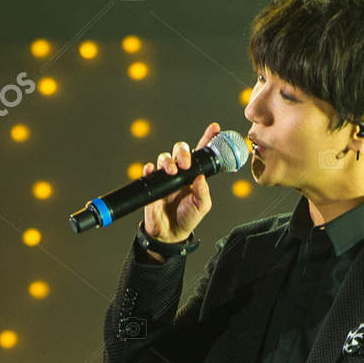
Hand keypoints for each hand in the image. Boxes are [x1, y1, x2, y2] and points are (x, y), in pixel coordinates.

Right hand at [142, 120, 220, 242]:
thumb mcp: (202, 207)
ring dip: (168, 161)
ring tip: (172, 171)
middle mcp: (180, 173)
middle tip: (185, 164)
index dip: (207, 139)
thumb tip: (200, 177)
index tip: (215, 128)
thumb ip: (203, 192)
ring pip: (164, 158)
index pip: (201, 153)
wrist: (170, 234)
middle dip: (182, 152)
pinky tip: (152, 171)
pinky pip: (149, 171)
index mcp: (194, 175)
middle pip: (180, 151)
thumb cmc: (188, 218)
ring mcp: (165, 177)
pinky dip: (150, 169)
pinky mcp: (152, 185)